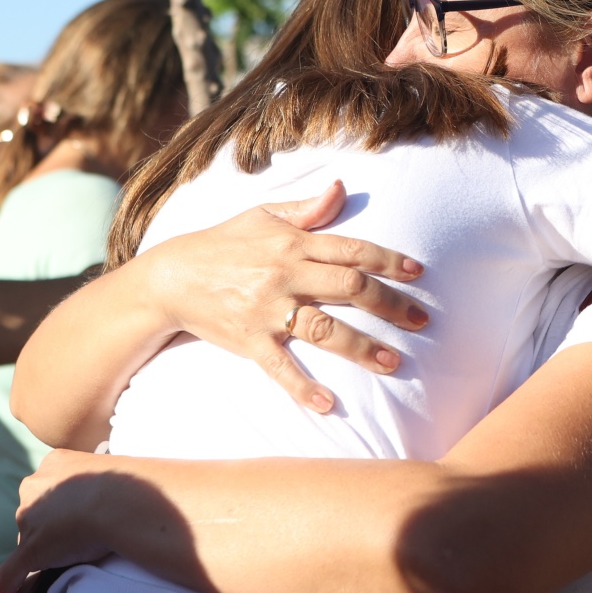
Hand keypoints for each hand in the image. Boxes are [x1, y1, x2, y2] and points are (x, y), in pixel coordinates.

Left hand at [0, 451, 116, 592]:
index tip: (87, 513)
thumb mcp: (111, 471)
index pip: (51, 490)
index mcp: (53, 464)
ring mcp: (29, 521)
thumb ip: (99, 482)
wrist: (121, 500)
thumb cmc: (127, 485)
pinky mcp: (30, 551)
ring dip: (44, 548)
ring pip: (29, 539)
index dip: (65, 504)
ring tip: (75, 556)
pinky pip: (9, 575)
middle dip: (52, 526)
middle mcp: (34, 487)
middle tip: (84, 534)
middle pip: (36, 513)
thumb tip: (105, 498)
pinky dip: (8, 588)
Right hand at [138, 180, 429, 410]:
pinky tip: (329, 405)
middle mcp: (285, 275)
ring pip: (325, 329)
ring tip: (393, 363)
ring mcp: (268, 310)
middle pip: (350, 289)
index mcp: (293, 243)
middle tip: (421, 322)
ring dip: (362, 348)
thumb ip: (307, 208)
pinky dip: (303, 388)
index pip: (352, 250)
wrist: (170, 277)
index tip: (418, 273)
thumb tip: (340, 187)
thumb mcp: (261, 216)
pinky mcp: (249, 341)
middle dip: (390, 305)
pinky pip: (280, 368)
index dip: (389, 261)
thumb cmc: (222, 244)